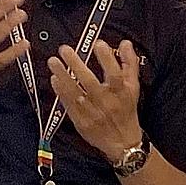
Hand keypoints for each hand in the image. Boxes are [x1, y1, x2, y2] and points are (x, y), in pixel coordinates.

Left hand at [47, 40, 141, 161]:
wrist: (122, 141)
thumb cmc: (127, 109)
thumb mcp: (133, 87)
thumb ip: (129, 64)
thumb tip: (125, 43)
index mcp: (120, 92)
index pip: (114, 74)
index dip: (107, 59)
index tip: (98, 43)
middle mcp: (106, 102)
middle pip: (89, 82)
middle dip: (76, 64)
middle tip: (64, 49)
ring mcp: (91, 112)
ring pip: (75, 92)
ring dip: (63, 76)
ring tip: (53, 61)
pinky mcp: (81, 121)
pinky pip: (68, 104)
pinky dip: (60, 91)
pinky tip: (54, 79)